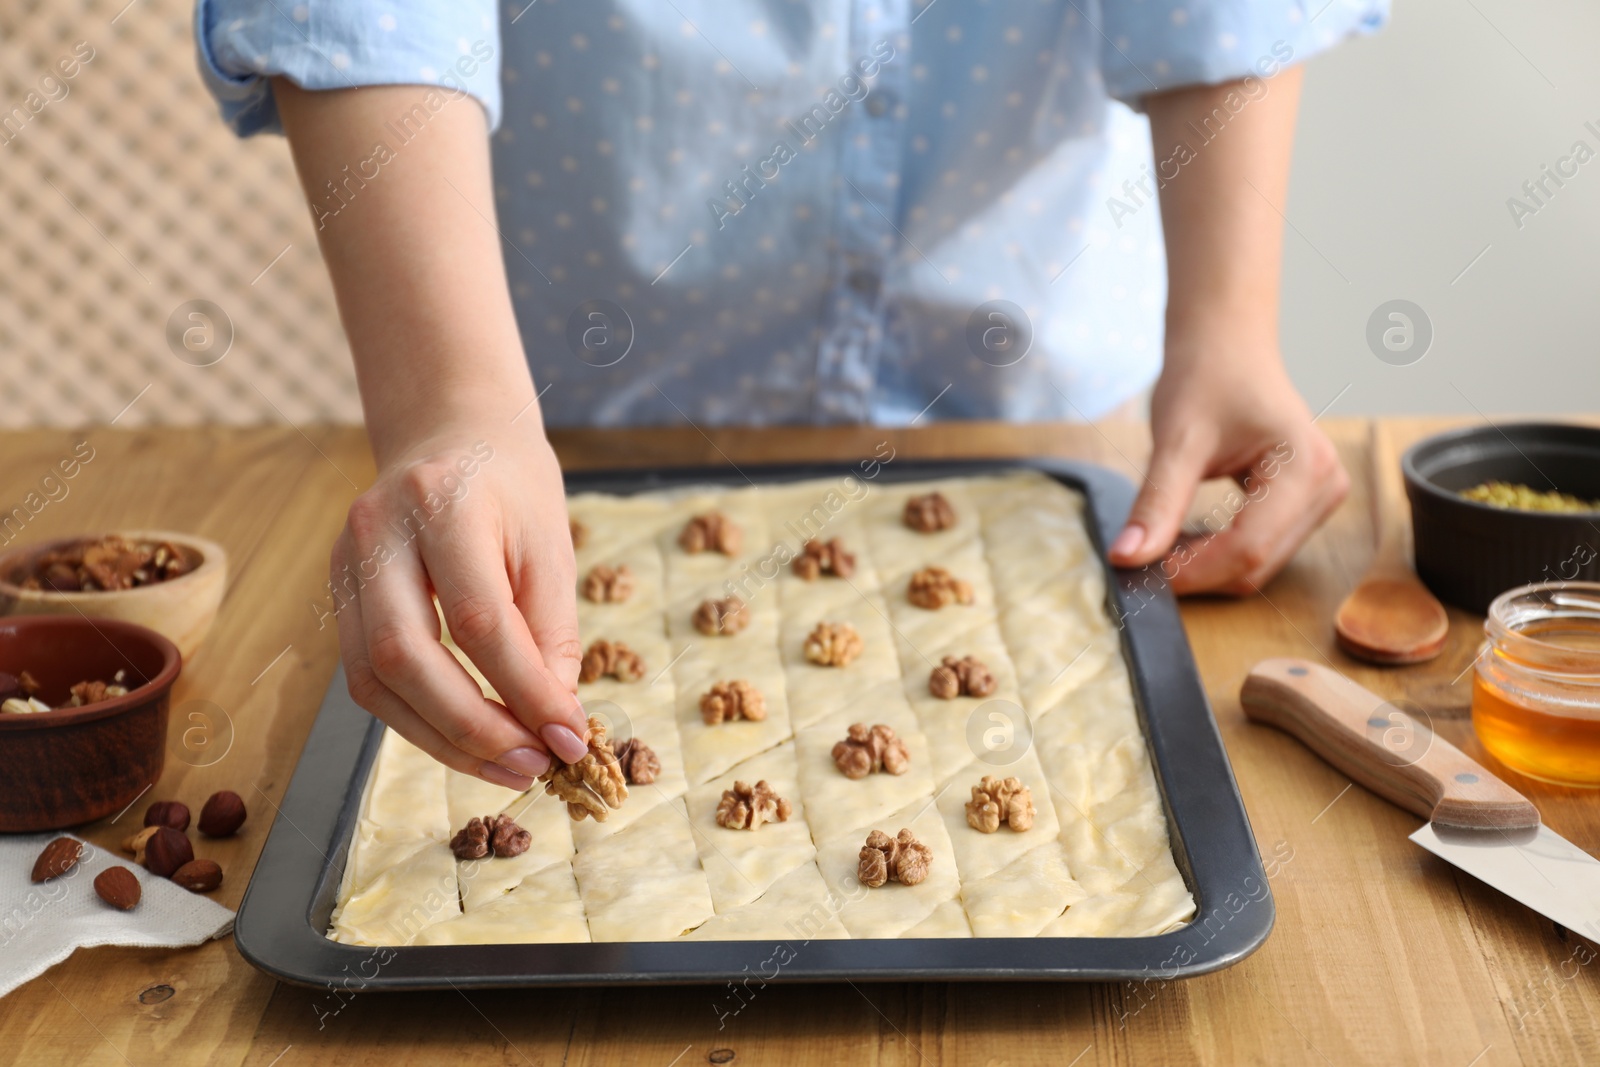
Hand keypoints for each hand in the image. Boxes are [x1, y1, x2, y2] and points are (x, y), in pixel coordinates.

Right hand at [330, 424, 588, 788]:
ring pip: (374, 679)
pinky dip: (418, 721)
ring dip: (443, 739)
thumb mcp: (551, 545)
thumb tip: (553, 721)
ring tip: (509, 767)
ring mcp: (344, 563)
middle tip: (533, 764)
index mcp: (442, 504)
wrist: (451, 432)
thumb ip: (551, 632)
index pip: (477, 618)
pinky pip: (367, 677)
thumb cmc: (511, 487)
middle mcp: (377, 533)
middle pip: (405, 655)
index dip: (524, 690)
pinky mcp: (337, 594)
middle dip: (472, 728)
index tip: (568, 736)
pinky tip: (468, 740)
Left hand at [1106, 337, 1348, 594]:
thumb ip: (1156, 504)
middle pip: (1257, 563)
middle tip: (1144, 562)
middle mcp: (1326, 486)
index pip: (1249, 547)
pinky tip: (1186, 537)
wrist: (1226, 344)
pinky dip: (1220, 552)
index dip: (1194, 571)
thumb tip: (1128, 557)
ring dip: (1209, 566)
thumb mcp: (1176, 440)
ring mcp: (1321, 497)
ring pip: (1260, 564)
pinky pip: (1262, 548)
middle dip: (1199, 572)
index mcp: (1305, 466)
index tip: (1146, 573)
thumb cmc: (1207, 375)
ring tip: (1164, 542)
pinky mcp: (1305, 503)